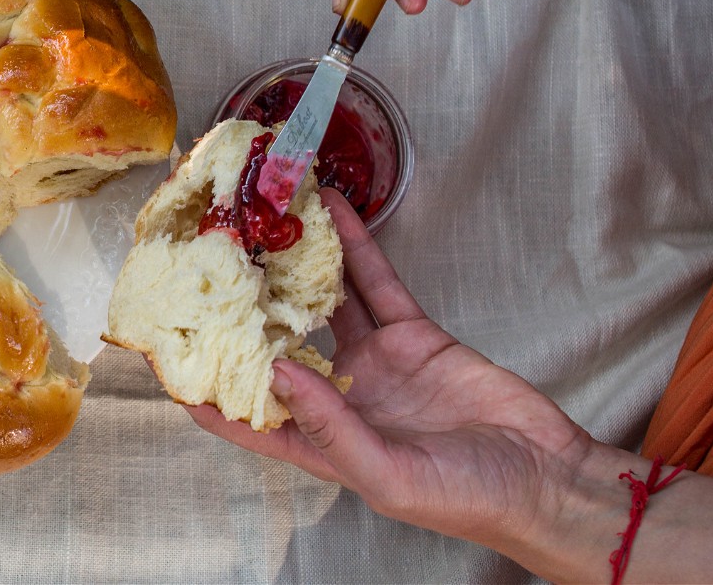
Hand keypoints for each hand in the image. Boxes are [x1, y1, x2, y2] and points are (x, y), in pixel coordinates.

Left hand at [187, 188, 597, 548]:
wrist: (546, 477)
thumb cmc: (467, 499)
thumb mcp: (389, 476)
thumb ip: (331, 427)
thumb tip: (277, 373)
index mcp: (320, 444)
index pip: (245, 420)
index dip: (204, 394)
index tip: (167, 355)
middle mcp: (337, 399)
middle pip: (275, 347)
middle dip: (241, 312)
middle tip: (207, 265)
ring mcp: (373, 362)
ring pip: (321, 303)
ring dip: (293, 266)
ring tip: (261, 221)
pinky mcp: (412, 334)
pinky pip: (374, 283)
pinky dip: (354, 247)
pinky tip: (331, 213)